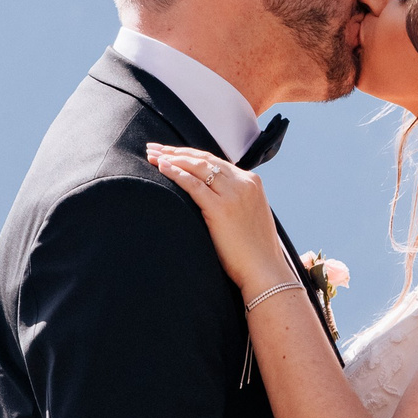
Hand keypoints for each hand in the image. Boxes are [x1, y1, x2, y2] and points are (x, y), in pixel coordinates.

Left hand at [147, 142, 293, 294]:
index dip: (190, 154)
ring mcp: (233, 194)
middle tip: (154, 148)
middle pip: (204, 159)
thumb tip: (211, 194)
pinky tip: (162, 168)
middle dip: (176, 151)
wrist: (264, 269)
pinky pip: (193, 185)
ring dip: (171, 159)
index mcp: (252, 181)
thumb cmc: (254, 249)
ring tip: (152, 156)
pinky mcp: (221, 209)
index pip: (215, 161)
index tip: (170, 151)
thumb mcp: (249, 214)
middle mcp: (244, 182)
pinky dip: (176, 173)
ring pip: (197, 167)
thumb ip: (235, 198)